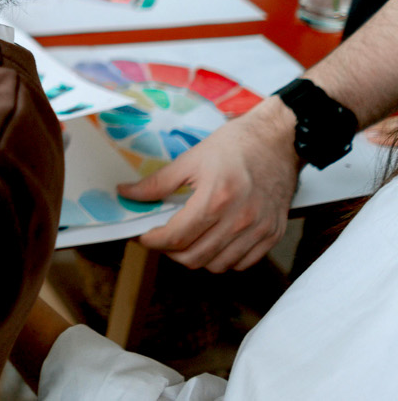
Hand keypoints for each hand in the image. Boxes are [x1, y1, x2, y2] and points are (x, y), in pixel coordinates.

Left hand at [115, 100, 299, 271]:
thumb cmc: (235, 145)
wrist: (279, 140)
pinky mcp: (273, 234)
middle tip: (162, 238)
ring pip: (218, 265)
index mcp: (215, 199)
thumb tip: (126, 193)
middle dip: (170, 251)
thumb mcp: (191, 159)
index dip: (153, 241)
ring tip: (187, 241)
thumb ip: (157, 182)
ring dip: (196, 258)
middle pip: (195, 257)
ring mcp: (259, 230)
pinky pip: (243, 263)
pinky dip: (224, 259)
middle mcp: (239, 220)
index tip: (144, 236)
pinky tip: (214, 242)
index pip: (176, 237)